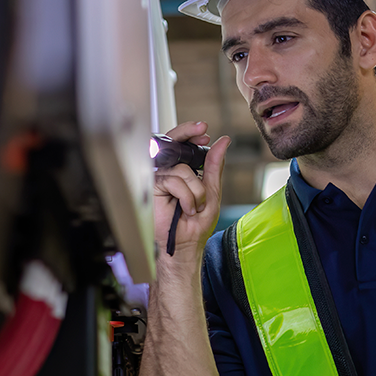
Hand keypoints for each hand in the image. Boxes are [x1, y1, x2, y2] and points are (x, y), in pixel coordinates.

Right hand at [152, 122, 230, 263]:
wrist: (184, 246)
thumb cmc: (195, 225)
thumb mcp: (212, 192)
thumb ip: (214, 166)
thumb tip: (223, 142)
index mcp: (182, 172)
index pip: (183, 146)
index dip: (190, 133)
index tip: (204, 130)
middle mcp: (169, 172)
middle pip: (174, 144)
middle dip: (186, 133)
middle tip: (201, 130)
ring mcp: (159, 179)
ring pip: (182, 169)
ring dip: (196, 190)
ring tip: (195, 206)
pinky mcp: (152, 188)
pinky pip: (174, 181)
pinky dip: (186, 196)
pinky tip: (185, 208)